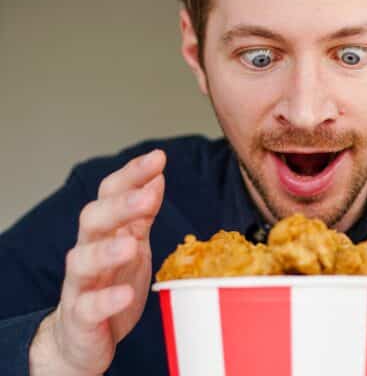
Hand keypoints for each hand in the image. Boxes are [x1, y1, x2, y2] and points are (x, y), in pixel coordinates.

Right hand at [30, 149, 166, 375]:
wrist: (82, 336)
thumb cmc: (111, 283)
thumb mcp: (132, 244)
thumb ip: (141, 214)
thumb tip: (157, 177)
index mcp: (105, 231)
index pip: (111, 194)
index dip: (132, 175)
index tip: (158, 158)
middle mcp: (88, 251)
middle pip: (93, 220)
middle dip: (119, 204)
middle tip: (149, 193)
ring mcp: (81, 284)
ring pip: (82, 260)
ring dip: (106, 250)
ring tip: (131, 244)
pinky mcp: (81, 317)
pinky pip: (89, 307)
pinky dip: (106, 300)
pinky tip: (126, 294)